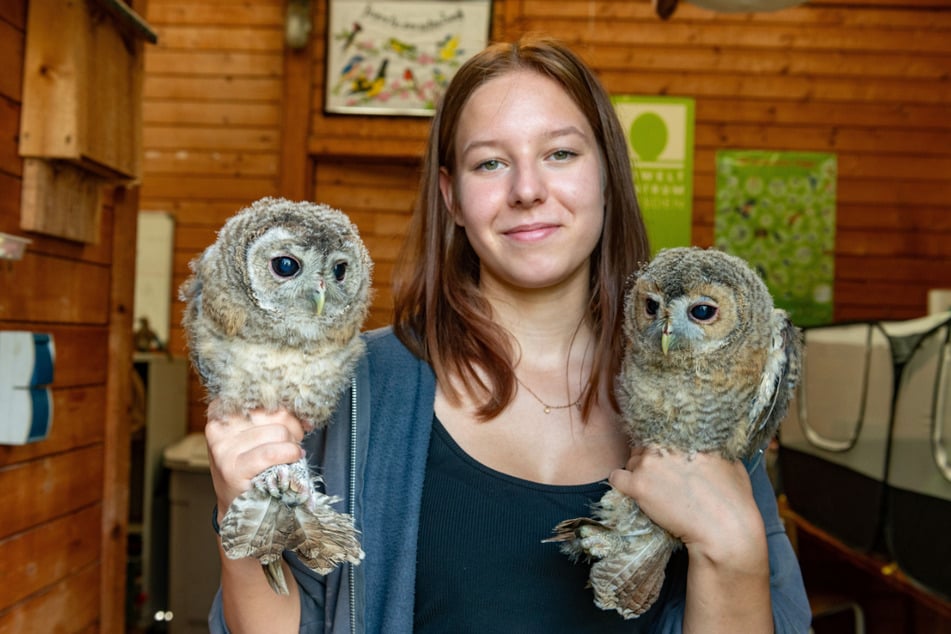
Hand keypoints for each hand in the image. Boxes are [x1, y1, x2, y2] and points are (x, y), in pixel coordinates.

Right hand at [204, 404, 306, 515]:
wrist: (238, 507)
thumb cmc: (252, 468)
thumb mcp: (255, 436)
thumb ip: (274, 419)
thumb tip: (307, 416)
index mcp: (222, 412)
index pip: (264, 396)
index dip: (283, 409)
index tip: (289, 422)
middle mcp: (219, 427)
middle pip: (275, 412)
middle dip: (292, 428)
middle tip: (291, 443)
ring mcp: (224, 448)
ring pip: (278, 431)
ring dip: (293, 444)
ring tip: (289, 455)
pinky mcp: (233, 468)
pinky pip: (272, 452)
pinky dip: (289, 455)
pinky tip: (292, 460)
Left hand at [609, 446, 763, 562]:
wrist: (723, 529)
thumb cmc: (734, 500)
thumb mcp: (731, 463)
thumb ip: (713, 450)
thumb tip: (710, 447)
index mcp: (685, 435)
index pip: (661, 433)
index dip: (663, 448)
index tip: (666, 460)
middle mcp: (664, 444)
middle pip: (644, 447)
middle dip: (650, 461)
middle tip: (661, 479)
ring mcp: (649, 463)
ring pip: (631, 462)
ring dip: (638, 473)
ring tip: (653, 490)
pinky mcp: (638, 485)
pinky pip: (617, 478)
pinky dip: (622, 485)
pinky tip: (634, 493)